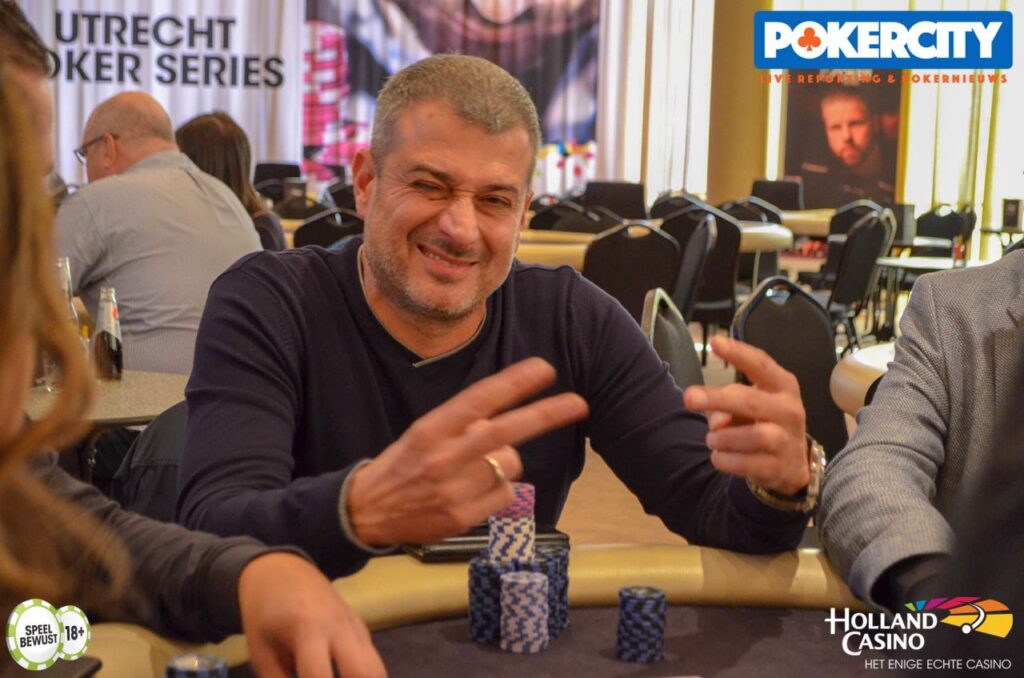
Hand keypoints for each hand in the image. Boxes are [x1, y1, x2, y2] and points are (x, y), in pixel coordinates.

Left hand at [238, 553, 385, 677]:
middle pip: (366, 673)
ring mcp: (356, 625)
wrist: (281, 571)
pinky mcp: (362, 628)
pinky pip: (373, 662)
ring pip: (377, 670)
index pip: (319, 677)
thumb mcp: (262, 652)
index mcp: (308, 629)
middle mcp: (340, 626)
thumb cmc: (265, 614)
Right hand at [347, 357, 588, 544]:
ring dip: (504, 463)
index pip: (481, 399)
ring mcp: (455, 488)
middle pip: (507, 430)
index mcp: (433, 428)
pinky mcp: (463, 516)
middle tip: (578, 403)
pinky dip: (498, 491)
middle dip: (547, 414)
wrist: (367, 510)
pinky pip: (505, 494)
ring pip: (511, 463)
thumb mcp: (425, 433)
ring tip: (475, 470)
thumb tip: (502, 419)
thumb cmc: (404, 465)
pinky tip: (472, 494)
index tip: (545, 369)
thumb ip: (463, 424)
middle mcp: (445, 456)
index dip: (516, 382)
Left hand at [683, 336, 808, 495]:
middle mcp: (790, 410)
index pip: (761, 364)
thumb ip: (730, 400)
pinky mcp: (780, 467)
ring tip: (712, 439)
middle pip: (751, 401)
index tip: (714, 342)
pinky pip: (747, 464)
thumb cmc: (765, 422)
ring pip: (753, 435)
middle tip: (688, 397)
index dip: (738, 353)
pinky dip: (726, 460)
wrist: (791, 464)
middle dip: (718, 398)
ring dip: (723, 437)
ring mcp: (788, 440)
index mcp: (782, 386)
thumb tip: (716, 419)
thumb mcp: (750, 404)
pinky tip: (718, 457)